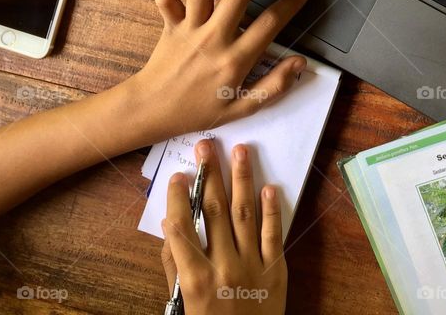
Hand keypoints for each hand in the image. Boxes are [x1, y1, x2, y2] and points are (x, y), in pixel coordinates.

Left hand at [124, 0, 311, 140]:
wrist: (153, 111)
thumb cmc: (200, 110)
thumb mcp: (243, 108)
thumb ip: (274, 86)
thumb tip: (300, 62)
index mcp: (234, 60)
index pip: (271, 22)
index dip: (292, 0)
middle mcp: (212, 38)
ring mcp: (188, 29)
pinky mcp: (169, 25)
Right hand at [161, 139, 286, 314]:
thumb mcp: (181, 302)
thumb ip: (174, 266)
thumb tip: (169, 225)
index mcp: (195, 279)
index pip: (182, 228)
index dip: (178, 198)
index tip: (178, 175)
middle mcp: (224, 268)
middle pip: (214, 212)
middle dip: (209, 175)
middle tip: (206, 145)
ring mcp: (252, 267)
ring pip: (245, 214)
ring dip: (242, 179)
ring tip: (241, 150)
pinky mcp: (275, 271)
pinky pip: (274, 235)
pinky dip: (272, 210)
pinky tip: (269, 186)